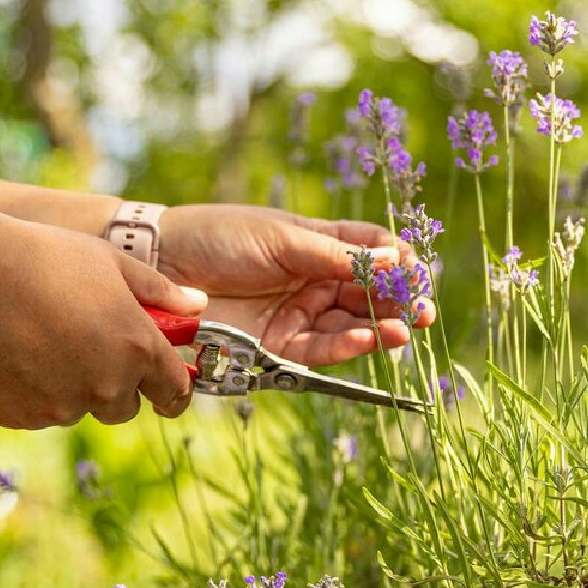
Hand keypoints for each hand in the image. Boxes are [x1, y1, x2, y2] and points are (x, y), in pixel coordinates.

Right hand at [0, 219, 206, 428]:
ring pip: (77, 408)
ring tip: (41, 337)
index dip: (173, 390)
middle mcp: (105, 386)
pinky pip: (35, 412)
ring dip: (71, 387)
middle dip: (117, 386)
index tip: (167, 387)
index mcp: (137, 349)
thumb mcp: (112, 262)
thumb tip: (198, 305)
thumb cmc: (45, 257)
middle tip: (91, 347)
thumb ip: (160, 291)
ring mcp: (60, 407)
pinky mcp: (18, 417)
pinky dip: (30, 392)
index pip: (175, 391)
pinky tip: (12, 351)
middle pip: (125, 407)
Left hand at [157, 205, 434, 366]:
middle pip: (367, 293)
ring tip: (406, 328)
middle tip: (425, 311)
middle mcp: (312, 281)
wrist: (162, 265)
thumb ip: (336, 254)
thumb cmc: (219, 237)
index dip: (395, 261)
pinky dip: (347, 346)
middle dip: (399, 302)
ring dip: (380, 328)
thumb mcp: (282, 237)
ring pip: (350, 325)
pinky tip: (368, 338)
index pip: (369, 251)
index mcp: (316, 244)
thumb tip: (393, 258)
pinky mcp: (277, 345)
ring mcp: (296, 314)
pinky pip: (320, 349)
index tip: (415, 269)